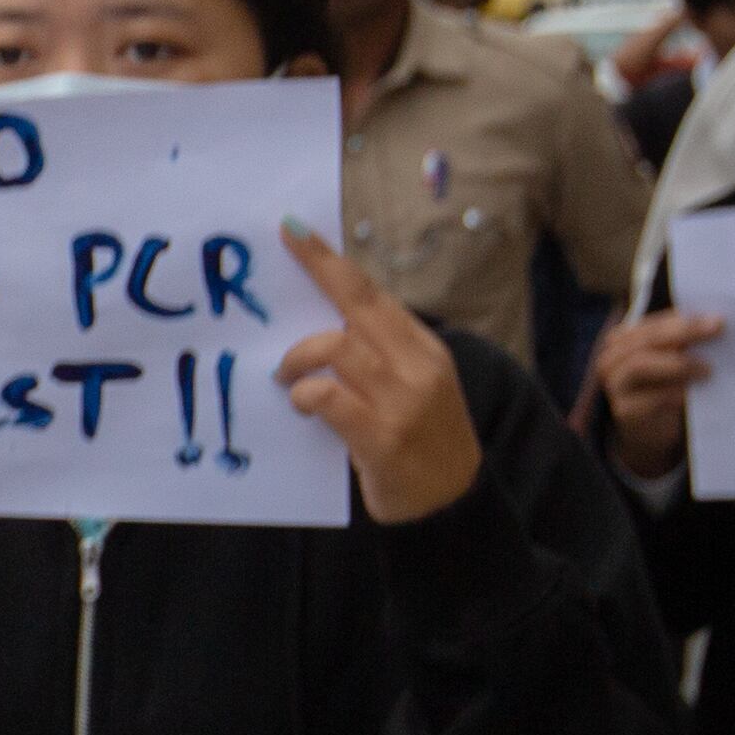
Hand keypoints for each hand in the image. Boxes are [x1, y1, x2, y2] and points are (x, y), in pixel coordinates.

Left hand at [276, 221, 482, 524]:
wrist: (451, 504)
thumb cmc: (420, 442)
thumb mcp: (411, 388)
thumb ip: (376, 357)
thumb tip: (318, 327)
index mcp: (424, 349)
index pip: (373, 294)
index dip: (331, 262)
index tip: (295, 230)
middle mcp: (418, 367)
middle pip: (358, 306)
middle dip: (318, 271)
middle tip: (283, 250)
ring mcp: (402, 401)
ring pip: (337, 348)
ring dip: (298, 358)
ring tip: (284, 376)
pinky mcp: (381, 437)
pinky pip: (328, 398)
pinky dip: (305, 395)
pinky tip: (300, 404)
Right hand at [593, 306, 725, 480]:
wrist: (653, 427)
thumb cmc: (666, 385)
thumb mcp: (673, 357)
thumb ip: (683, 341)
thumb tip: (714, 323)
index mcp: (621, 339)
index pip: (653, 324)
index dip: (684, 321)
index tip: (717, 320)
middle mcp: (611, 359)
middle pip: (646, 341)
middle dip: (684, 333)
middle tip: (717, 331)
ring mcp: (614, 385)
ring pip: (639, 365)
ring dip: (678, 364)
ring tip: (707, 369)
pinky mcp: (624, 410)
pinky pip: (649, 397)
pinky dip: (674, 392)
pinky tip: (693, 392)